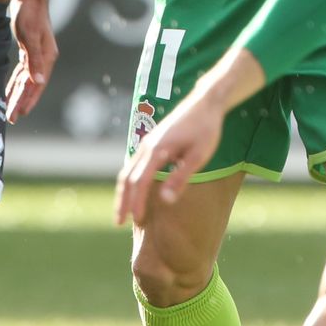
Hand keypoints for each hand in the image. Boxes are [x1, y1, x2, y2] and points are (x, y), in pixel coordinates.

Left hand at [6, 0, 58, 122]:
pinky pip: (23, 72)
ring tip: (10, 108)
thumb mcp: (31, 36)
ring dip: (19, 94)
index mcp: (47, 57)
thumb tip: (39, 81)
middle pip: (32, 85)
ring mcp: (37, 54)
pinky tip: (11, 89)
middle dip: (22, 101)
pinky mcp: (29, 49)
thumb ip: (35, 59)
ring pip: (27, 80)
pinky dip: (17, 82)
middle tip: (11, 117)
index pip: (38, 84)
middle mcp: (44, 58)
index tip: (19, 114)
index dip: (29, 100)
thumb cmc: (31, 14)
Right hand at [114, 85, 227, 226]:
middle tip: (119, 222)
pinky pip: (134, 164)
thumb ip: (181, 177)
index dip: (137, 202)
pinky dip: (130, 180)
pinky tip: (135, 190)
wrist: (205, 103)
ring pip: (128, 170)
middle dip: (123, 200)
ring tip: (123, 210)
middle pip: (128, 177)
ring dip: (124, 192)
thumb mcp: (198, 156)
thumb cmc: (206, 130)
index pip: (141, 182)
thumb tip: (166, 200)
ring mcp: (148, 143)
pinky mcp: (152, 142)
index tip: (137, 221)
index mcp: (157, 150)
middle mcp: (147, 146)